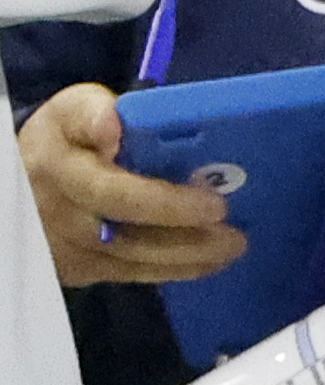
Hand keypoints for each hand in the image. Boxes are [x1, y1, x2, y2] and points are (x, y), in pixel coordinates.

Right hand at [20, 82, 239, 287]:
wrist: (28, 177)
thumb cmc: (67, 137)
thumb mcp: (74, 109)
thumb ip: (94, 111)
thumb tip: (113, 125)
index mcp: (60, 170)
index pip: (114, 194)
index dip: (166, 204)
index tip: (214, 205)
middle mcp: (60, 216)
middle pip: (127, 239)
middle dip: (187, 240)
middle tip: (237, 236)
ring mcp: (67, 249)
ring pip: (131, 263)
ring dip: (187, 260)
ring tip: (232, 247)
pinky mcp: (77, 270)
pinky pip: (127, 274)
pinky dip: (170, 270)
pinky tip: (206, 262)